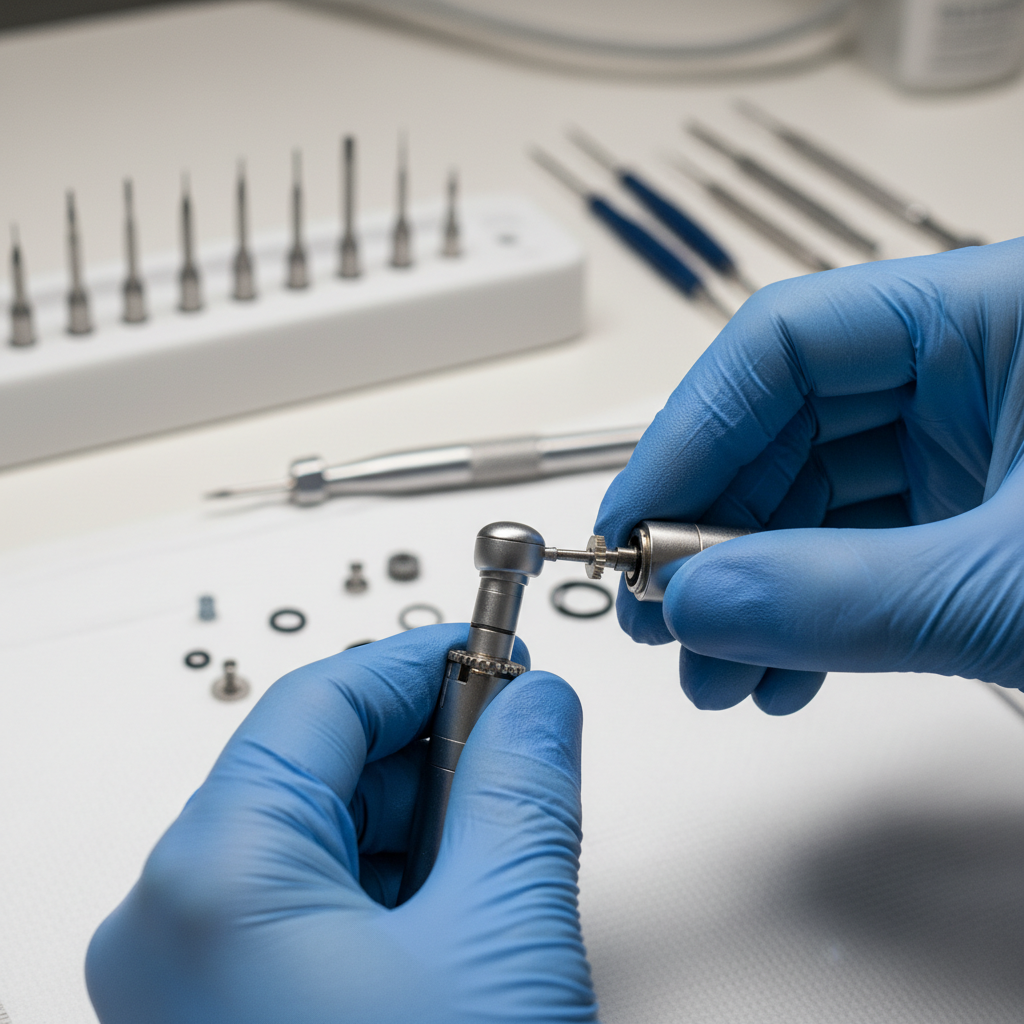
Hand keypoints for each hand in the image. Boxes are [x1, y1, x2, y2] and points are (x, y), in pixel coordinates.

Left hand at [85, 624, 596, 1023]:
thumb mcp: (501, 937)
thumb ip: (522, 790)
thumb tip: (539, 702)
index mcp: (211, 877)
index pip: (320, 701)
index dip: (419, 663)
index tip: (497, 652)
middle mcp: (174, 924)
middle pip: (318, 767)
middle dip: (431, 752)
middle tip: (521, 753)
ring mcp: (192, 980)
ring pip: (323, 837)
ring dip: (424, 826)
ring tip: (503, 859)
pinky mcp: (229, 1021)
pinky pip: (314, 908)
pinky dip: (398, 890)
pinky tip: (462, 919)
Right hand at [596, 238, 1023, 714]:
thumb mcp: (1011, 585)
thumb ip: (847, 597)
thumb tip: (697, 604)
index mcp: (998, 315)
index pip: (785, 340)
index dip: (689, 433)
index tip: (633, 522)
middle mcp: (975, 368)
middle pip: (784, 425)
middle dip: (711, 535)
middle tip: (662, 615)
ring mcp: (974, 444)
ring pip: (813, 498)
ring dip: (752, 591)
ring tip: (716, 671)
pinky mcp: (975, 514)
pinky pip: (860, 548)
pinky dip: (812, 612)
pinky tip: (779, 669)